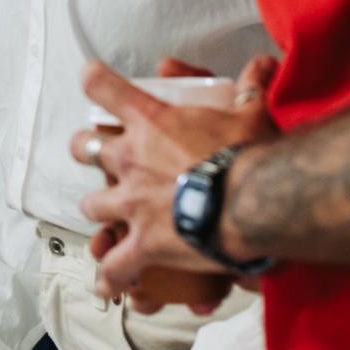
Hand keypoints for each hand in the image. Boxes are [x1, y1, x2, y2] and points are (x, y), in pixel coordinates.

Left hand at [73, 56, 279, 300]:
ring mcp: (130, 203)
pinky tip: (110, 284)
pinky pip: (115, 265)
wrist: (254, 204)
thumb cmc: (251, 155)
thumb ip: (252, 88)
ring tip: (105, 217)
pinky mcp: (141, 243)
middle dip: (88, 151)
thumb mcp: (252, 114)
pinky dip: (111, 275)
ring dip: (97, 210)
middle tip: (97, 155)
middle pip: (85, 148)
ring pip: (91, 205)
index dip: (94, 81)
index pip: (103, 87)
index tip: (91, 78)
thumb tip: (265, 64)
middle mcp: (130, 159)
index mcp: (151, 122)